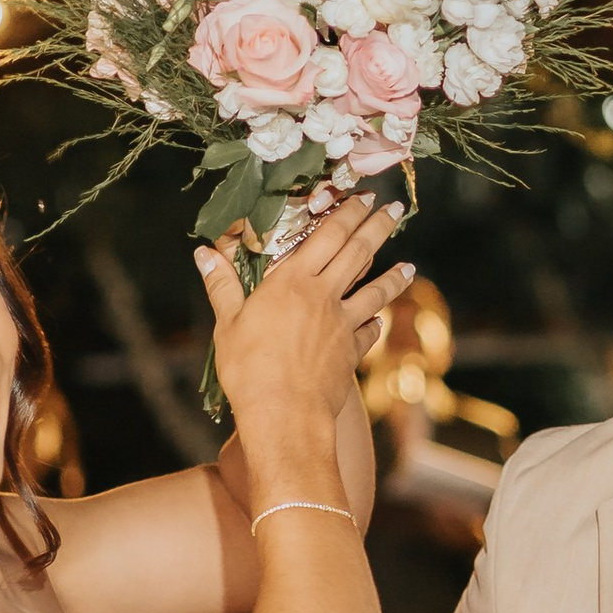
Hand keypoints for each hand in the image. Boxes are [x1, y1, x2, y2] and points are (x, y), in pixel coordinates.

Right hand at [197, 196, 413, 445]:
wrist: (284, 415)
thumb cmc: (248, 368)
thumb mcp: (227, 324)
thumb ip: (221, 285)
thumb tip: (203, 253)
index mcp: (292, 282)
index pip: (327, 236)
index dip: (348, 214)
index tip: (365, 197)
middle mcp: (323, 296)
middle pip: (358, 254)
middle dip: (377, 228)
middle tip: (396, 210)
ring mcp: (342, 324)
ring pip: (375, 292)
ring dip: (394, 277)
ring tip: (410, 266)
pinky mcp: (351, 353)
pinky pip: (369, 333)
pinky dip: (376, 324)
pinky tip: (381, 320)